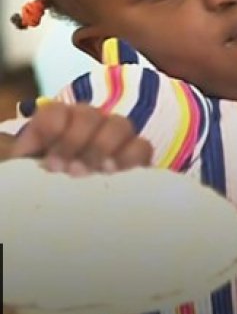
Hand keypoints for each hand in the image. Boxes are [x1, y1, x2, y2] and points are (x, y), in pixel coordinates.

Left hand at [8, 102, 151, 174]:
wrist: (72, 201)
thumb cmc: (48, 179)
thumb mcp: (25, 165)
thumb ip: (17, 152)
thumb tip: (17, 150)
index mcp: (58, 123)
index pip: (57, 112)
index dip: (52, 132)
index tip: (48, 163)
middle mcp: (88, 123)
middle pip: (89, 115)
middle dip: (77, 142)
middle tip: (69, 170)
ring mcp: (115, 136)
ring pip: (120, 124)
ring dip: (104, 147)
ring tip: (95, 171)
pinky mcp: (136, 155)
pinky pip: (143, 146)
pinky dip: (131, 156)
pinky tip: (116, 171)